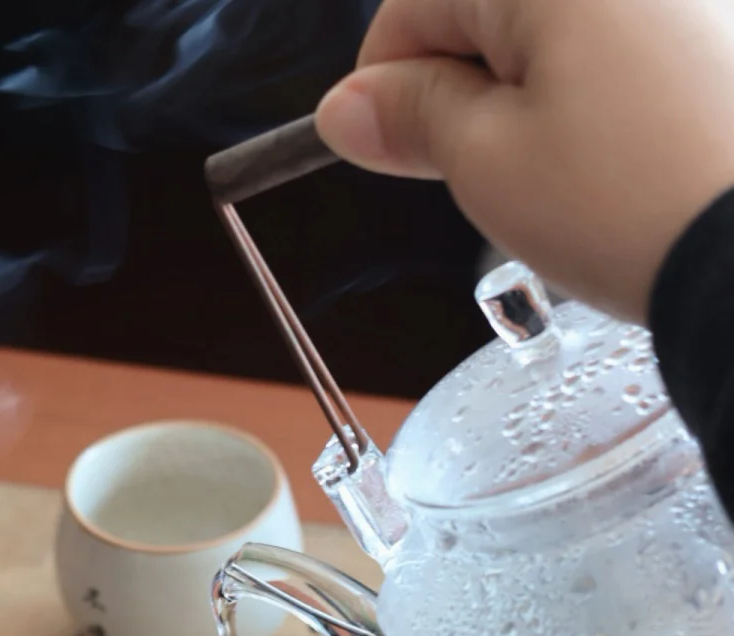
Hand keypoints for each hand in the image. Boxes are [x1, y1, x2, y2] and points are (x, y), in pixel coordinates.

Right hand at [315, 0, 733, 322]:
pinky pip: (634, 43)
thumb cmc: (638, 205)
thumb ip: (414, 118)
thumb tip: (349, 107)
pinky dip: (611, 93)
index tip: (383, 144)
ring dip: (544, 92)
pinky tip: (629, 156)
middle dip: (472, 86)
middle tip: (488, 174)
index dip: (386, 82)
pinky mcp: (717, 28)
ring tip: (574, 176)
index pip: (415, 1)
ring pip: (567, 30)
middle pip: (495, 10)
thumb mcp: (490, 167)